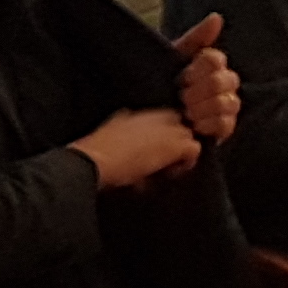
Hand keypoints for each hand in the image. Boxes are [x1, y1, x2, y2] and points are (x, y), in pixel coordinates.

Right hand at [70, 108, 201, 189]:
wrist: (93, 161)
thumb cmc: (93, 156)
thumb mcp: (107, 140)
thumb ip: (121, 139)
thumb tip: (128, 149)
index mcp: (135, 114)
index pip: (161, 118)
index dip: (162, 134)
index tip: (155, 151)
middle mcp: (153, 116)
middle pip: (177, 123)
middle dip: (174, 140)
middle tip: (165, 160)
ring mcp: (166, 129)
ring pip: (187, 134)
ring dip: (180, 152)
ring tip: (168, 169)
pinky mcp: (174, 145)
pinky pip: (194, 149)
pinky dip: (187, 162)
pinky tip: (172, 173)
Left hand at [169, 14, 240, 144]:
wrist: (144, 119)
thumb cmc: (156, 86)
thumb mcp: (170, 59)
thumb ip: (195, 38)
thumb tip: (217, 18)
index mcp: (209, 65)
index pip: (217, 60)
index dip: (200, 69)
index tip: (181, 77)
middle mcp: (221, 85)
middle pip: (227, 80)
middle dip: (201, 90)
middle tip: (182, 97)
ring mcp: (224, 107)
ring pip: (230, 103)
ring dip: (205, 108)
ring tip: (186, 113)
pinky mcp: (221, 130)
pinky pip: (227, 125)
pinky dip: (210, 125)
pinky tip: (194, 126)